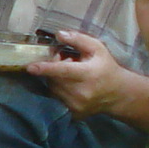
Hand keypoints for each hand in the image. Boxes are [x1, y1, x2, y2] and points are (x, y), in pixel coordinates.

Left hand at [28, 31, 148, 128]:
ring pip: (53, 89)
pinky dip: (58, 90)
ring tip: (70, 73)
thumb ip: (78, 39)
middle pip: (54, 78)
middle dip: (53, 67)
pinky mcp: (74, 113)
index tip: (30, 67)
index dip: (46, 68)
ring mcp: (77, 105)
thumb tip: (58, 34)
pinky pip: (56, 98)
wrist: (118, 94)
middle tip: (65, 60)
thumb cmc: (106, 67)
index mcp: (87, 74)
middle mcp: (81, 92)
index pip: (63, 71)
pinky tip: (70, 85)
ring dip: (55, 79)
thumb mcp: (97, 49)